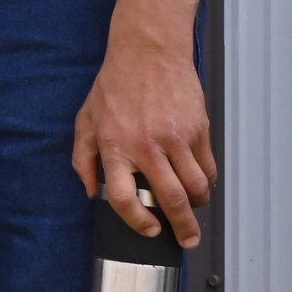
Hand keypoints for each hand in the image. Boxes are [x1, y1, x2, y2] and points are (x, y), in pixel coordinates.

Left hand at [72, 40, 215, 247]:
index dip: (136, 221)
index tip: (149, 229)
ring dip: (198, 206)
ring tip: (194, 210)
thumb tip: (89, 190)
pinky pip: (209, 167)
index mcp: (115, 146)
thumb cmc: (114, 85)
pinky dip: (208, 181)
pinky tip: (201, 182)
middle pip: (170, 200)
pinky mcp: (198, 130)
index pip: (123, 197)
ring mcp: (176, 138)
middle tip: (187, 239)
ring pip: (196, 187)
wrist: (147, 52)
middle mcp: (146, 146)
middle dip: (182, 227)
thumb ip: (83, 158)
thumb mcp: (85, 119)